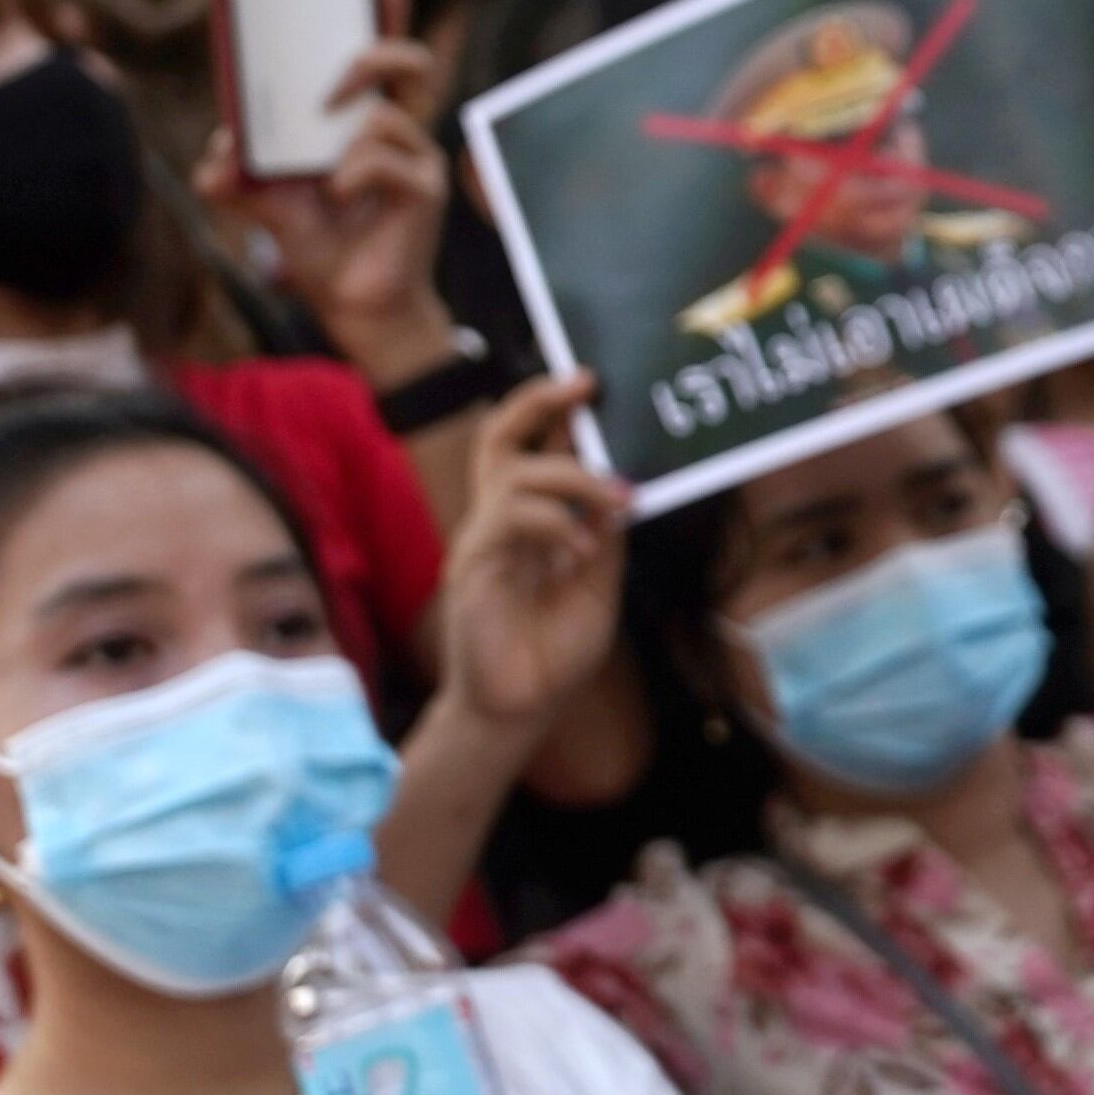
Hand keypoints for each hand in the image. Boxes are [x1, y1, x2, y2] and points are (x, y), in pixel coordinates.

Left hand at [196, 0, 457, 380]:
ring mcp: (414, 156)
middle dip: (370, 53)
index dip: (388, 7)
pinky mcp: (423, 189)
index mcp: (359, 119)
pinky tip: (341, 198)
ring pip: (389, 112)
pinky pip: (388, 158)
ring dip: (348, 136)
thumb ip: (229, 172)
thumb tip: (219, 153)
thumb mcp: (258, 200)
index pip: (380, 50)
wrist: (349, 304)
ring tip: (327, 173)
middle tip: (331, 84)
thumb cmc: (315, 242)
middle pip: (409, 59)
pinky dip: (355, 175)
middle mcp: (394, 129)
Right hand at [441, 373, 629, 729]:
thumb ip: (604, 537)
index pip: (533, 447)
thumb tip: (620, 490)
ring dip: (575, 477)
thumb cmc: (552, 653)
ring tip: (618, 500)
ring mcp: (482, 541)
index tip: (593, 383)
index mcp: (528, 521)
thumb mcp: (598, 586)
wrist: (520, 711)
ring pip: (516, 473)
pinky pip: (508, 520)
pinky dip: (554, 524)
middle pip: (501, 436)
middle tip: (585, 383)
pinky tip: (583, 550)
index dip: (556, 411)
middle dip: (539, 400)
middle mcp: (499, 520)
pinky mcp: (473, 567)